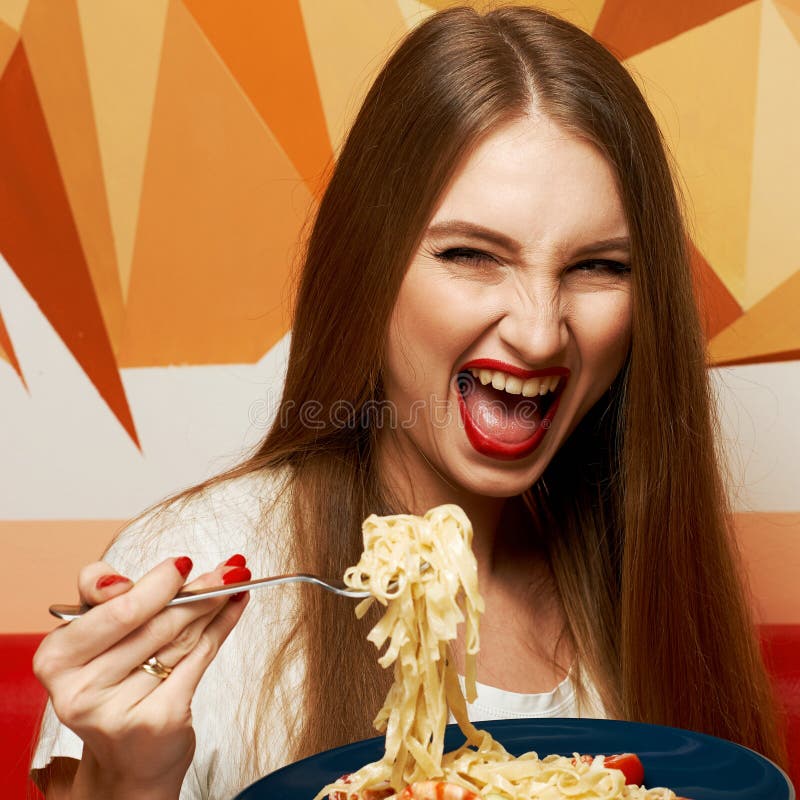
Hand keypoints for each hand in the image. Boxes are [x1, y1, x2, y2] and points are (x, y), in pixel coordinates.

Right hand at [34, 554, 250, 797]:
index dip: (153, 584)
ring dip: (214, 602)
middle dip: (197, 589)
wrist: (127, 760)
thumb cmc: (113, 683)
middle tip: (228, 569)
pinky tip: (236, 605)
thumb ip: (113, 597)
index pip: (113, 607)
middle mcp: (81, 688)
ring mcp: (119, 709)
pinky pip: (200, 658)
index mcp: (57, 658)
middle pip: (154, 621)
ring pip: (180, 637)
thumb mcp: (96, 638)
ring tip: (235, 579)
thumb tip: (172, 568)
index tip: (183, 564)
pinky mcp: (157, 720)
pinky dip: (223, 625)